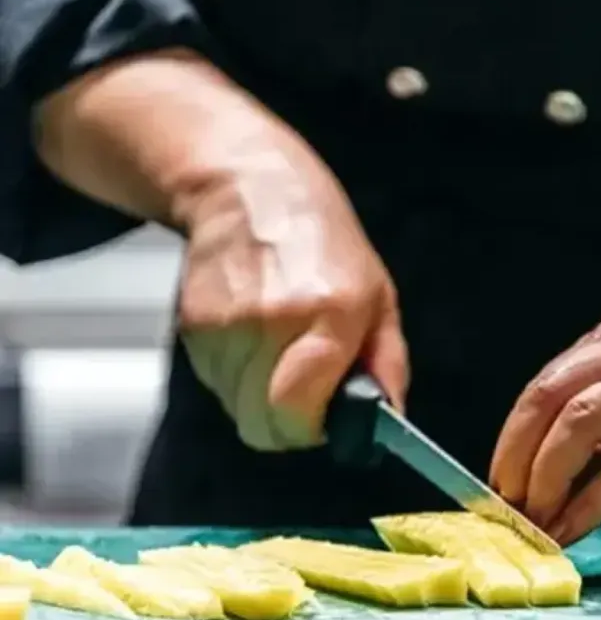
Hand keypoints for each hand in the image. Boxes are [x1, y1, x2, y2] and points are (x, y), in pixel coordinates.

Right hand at [177, 123, 406, 450]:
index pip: (296, 416)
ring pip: (236, 406)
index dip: (310, 429)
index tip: (323, 418)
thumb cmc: (324, 244)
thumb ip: (387, 364)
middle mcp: (273, 322)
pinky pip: (215, 380)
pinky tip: (251, 330)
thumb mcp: (378, 297)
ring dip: (257, 393)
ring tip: (276, 343)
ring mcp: (226, 324)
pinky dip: (234, 371)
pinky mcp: (192, 324)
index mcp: (330, 316)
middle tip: (302, 390)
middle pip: (261, 425)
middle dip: (284, 422)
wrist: (250, 190)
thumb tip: (389, 419)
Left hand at [490, 316, 600, 544]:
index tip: (495, 488)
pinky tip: (569, 531)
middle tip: (505, 509)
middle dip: (518, 459)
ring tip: (533, 521)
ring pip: (581, 421)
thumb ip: (588, 440)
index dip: (511, 441)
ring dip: (546, 478)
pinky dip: (588, 504)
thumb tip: (523, 487)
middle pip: (551, 397)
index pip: (544, 387)